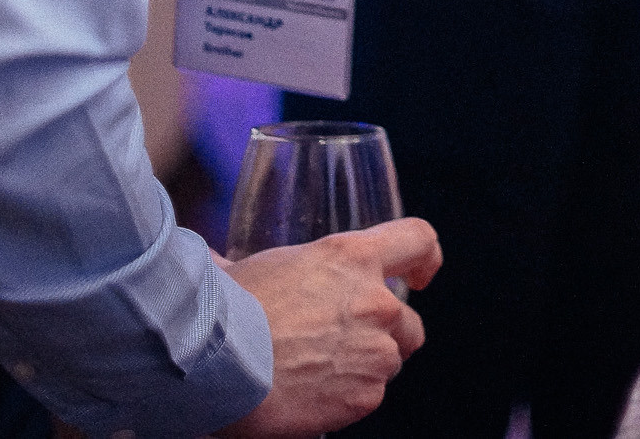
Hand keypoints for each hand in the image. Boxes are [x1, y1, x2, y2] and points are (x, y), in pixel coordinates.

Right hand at [217, 217, 441, 436]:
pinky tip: (310, 394)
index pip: (418, 241)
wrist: (214, 364)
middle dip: (386, 334)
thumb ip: (255, 264)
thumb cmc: (225, 309)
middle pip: (409, 322)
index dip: (425, 259)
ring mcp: (375, 352)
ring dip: (363, 367)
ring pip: (389, 363)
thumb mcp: (250, 268)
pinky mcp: (365, 397)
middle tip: (343, 344)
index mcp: (352, 258)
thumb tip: (213, 261)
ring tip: (316, 371)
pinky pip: (367, 397)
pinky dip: (346, 399)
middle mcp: (376, 302)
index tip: (421, 276)